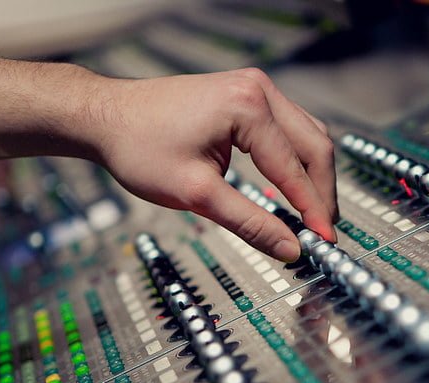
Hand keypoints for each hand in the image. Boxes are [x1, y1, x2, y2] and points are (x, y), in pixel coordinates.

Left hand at [93, 68, 337, 261]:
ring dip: (313, 176)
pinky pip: (289, 130)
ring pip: (307, 136)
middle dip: (322, 193)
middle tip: (323, 232)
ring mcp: (255, 88)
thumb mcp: (197, 194)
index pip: (296, 168)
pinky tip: (289, 188)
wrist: (105, 117)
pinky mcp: (248, 95)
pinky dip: (296, 161)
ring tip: (311, 215)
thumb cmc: (139, 147)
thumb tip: (288, 248)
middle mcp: (258, 89)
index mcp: (248, 107)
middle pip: (315, 146)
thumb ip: (250, 222)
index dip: (313, 210)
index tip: (323, 242)